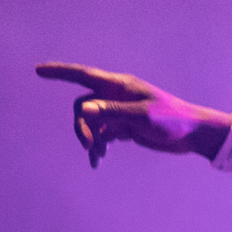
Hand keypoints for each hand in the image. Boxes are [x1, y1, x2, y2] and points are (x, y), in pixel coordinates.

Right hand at [36, 62, 225, 166]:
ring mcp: (119, 112)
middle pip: (84, 107)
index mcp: (120, 86)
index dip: (60, 73)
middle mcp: (116, 96)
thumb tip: (83, 110)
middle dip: (81, 126)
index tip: (39, 71)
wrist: (192, 134)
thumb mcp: (142, 116)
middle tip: (89, 146)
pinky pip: (102, 135)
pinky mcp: (123, 127)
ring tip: (96, 156)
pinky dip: (98, 146)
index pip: (83, 76)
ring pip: (91, 123)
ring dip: (90, 139)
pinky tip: (99, 160)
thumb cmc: (172, 120)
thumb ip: (112, 112)